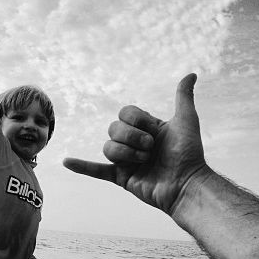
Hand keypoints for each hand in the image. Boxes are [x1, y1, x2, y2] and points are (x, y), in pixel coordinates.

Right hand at [63, 73, 207, 214]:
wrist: (186, 184)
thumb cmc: (189, 153)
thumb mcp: (186, 120)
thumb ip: (183, 97)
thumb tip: (191, 74)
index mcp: (145, 128)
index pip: (126, 114)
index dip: (137, 120)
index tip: (155, 131)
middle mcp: (133, 143)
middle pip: (114, 129)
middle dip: (132, 137)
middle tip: (151, 148)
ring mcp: (126, 161)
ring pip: (108, 147)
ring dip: (126, 153)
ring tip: (144, 161)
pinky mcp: (121, 177)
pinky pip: (96, 170)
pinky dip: (81, 166)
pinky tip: (66, 161)